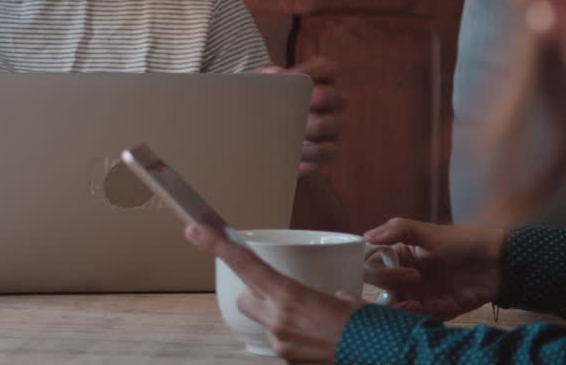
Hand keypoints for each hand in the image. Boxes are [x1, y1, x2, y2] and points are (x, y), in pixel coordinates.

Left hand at [186, 223, 360, 362]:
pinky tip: (318, 338)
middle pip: (245, 298)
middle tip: (281, 295)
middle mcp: (278, 319)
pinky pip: (282, 342)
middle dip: (256, 294)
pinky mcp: (287, 361)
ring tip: (313, 323)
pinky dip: (294, 337)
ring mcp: (281, 343)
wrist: (385, 354)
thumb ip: (312, 294)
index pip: (244, 264)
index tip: (195, 229)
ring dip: (280, 319)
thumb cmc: (367, 323)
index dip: (216, 245)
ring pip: (265, 323)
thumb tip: (317, 296)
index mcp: (289, 295)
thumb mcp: (341, 297)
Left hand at [253, 57, 342, 173]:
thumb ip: (266, 76)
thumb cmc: (262, 104)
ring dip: (313, 127)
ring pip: (334, 124)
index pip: (327, 69)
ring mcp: (331, 127)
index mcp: (317, 82)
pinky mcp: (327, 150)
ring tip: (292, 130)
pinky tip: (295, 151)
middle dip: (318, 98)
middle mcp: (330, 104)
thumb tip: (277, 75)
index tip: (293, 75)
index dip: (314, 69)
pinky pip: (328, 151)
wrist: (256, 138)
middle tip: (296, 103)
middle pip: (335, 96)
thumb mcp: (259, 86)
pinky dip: (311, 152)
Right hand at [363, 218, 505, 320]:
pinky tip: (443, 303)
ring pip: (399, 310)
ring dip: (405, 309)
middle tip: (415, 278)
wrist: (499, 262)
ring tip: (419, 302)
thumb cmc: (461, 242)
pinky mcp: (438, 310)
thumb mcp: (427, 231)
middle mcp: (404, 279)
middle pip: (381, 292)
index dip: (378, 273)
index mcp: (396, 259)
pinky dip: (431, 313)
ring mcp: (421, 296)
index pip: (371, 269)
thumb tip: (366, 237)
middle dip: (393, 287)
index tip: (397, 267)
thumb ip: (396, 230)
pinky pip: (426, 318)